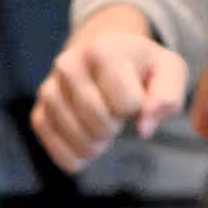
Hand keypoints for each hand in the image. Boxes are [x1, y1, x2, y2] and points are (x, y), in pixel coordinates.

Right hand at [33, 5, 188, 176]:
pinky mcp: (39, 110)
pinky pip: (52, 144)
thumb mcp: (168, 70)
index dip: (138, 109)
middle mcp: (68, 65)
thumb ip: (167, 96)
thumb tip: (143, 128)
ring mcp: (49, 88)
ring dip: (96, 146)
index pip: (127, 104)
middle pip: (100, 122)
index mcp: (102, 50)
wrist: (104, 56)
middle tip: (118, 118)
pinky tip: (86, 151)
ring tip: (103, 133)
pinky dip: (73, 157)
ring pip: (76, 136)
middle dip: (116, 128)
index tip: (136, 96)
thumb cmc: (141, 67)